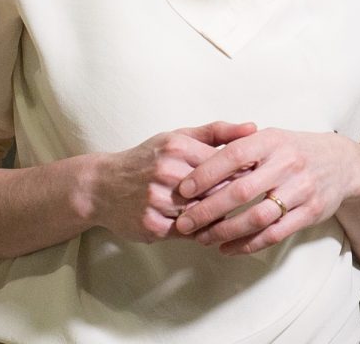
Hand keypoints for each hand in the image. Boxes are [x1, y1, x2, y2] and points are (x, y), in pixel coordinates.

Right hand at [91, 121, 255, 243]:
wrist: (102, 185)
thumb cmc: (147, 159)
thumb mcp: (177, 137)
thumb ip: (216, 132)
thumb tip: (253, 128)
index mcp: (177, 146)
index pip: (225, 162)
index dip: (243, 171)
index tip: (257, 175)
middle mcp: (168, 172)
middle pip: (218, 189)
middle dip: (234, 195)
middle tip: (251, 198)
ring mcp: (159, 200)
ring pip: (206, 213)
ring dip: (219, 216)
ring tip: (233, 214)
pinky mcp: (153, 226)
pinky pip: (189, 232)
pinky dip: (201, 230)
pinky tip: (208, 226)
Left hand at [173, 128, 359, 254]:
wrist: (341, 163)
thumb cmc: (294, 150)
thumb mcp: (270, 138)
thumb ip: (239, 147)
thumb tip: (198, 162)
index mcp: (272, 140)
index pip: (234, 155)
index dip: (207, 173)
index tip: (183, 188)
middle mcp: (287, 163)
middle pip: (241, 191)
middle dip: (208, 209)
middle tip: (184, 222)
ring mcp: (300, 189)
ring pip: (257, 217)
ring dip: (225, 231)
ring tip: (202, 238)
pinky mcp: (309, 213)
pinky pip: (274, 233)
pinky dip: (248, 244)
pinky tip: (227, 248)